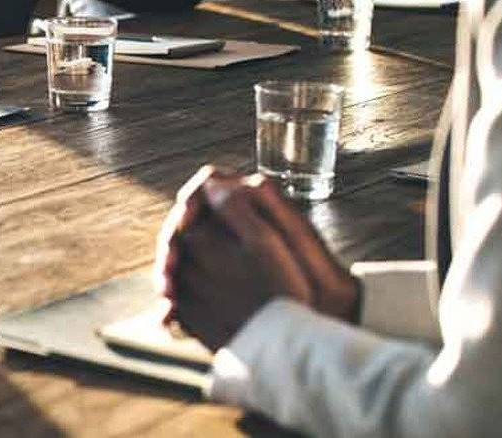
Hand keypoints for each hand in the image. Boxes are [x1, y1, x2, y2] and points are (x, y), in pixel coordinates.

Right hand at [157, 166, 359, 350]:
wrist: (335, 320)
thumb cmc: (322, 279)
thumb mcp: (293, 239)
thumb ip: (255, 204)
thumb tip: (212, 182)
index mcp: (251, 203)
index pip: (205, 186)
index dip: (189, 201)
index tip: (184, 224)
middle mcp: (232, 224)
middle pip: (185, 223)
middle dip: (170, 248)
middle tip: (168, 279)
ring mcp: (222, 252)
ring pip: (180, 254)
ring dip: (167, 275)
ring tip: (169, 302)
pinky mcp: (216, 280)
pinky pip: (186, 282)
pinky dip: (174, 299)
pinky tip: (170, 318)